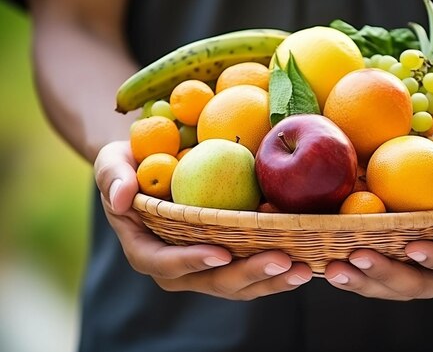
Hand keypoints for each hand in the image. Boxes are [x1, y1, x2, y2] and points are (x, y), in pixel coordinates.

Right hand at [94, 140, 311, 299]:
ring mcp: (208, 265)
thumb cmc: (132, 164)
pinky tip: (307, 255)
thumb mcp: (112, 162)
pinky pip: (255, 267)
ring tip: (302, 268)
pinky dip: (279, 264)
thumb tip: (121, 198)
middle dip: (247, 274)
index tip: (219, 253)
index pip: (165, 263)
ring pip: (241, 283)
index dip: (190, 262)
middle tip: (280, 260)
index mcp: (147, 250)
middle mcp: (179, 267)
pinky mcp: (233, 257)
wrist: (157, 166)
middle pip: (214, 280)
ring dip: (272, 278)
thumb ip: (112, 176)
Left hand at [324, 152, 432, 299]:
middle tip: (357, 257)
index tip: (413, 246)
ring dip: (363, 281)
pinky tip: (326, 263)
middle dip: (388, 274)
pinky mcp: (402, 266)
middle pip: (420, 284)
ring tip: (334, 268)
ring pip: (393, 288)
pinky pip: (377, 277)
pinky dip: (354, 273)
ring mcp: (425, 274)